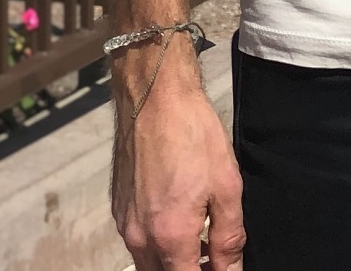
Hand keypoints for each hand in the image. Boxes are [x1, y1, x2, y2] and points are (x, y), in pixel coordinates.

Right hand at [112, 41, 244, 268]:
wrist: (154, 97)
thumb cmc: (192, 134)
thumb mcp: (226, 185)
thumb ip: (229, 236)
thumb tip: (231, 270)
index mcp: (169, 237)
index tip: (224, 267)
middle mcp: (140, 239)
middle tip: (216, 258)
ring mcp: (125, 225)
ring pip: (149, 264)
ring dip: (174, 262)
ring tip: (204, 241)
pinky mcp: (119, 209)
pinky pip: (139, 242)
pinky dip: (159, 244)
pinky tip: (182, 220)